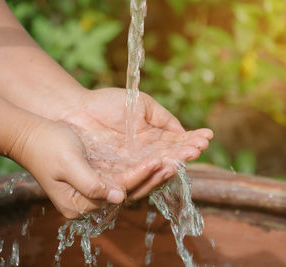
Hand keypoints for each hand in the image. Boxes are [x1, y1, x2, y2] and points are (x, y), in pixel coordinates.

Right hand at [9, 119, 162, 218]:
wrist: (31, 136)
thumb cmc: (46, 147)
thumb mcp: (67, 164)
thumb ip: (91, 183)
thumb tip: (118, 197)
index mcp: (78, 204)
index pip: (117, 192)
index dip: (139, 177)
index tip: (158, 161)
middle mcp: (89, 203)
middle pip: (128, 194)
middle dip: (152, 178)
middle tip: (175, 164)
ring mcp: (94, 192)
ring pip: (130, 186)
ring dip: (151, 175)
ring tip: (173, 162)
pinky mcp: (99, 179)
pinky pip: (126, 177)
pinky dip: (142, 170)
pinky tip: (157, 160)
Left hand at [60, 88, 212, 200]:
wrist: (78, 110)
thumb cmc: (106, 104)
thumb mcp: (141, 105)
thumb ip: (163, 117)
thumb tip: (183, 130)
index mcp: (152, 138)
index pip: (175, 142)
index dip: (191, 140)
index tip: (207, 136)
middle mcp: (145, 155)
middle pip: (170, 156)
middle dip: (187, 151)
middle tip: (201, 146)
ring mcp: (132, 165)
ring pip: (158, 167)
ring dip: (176, 161)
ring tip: (191, 153)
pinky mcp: (118, 173)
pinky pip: (139, 174)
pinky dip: (154, 170)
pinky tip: (169, 162)